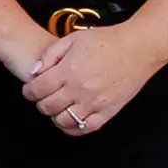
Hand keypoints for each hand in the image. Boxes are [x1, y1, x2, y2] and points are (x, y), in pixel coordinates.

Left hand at [18, 24, 162, 137]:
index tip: (29, 90)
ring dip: (55, 116)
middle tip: (42, 97)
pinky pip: (85, 128)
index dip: (29, 91)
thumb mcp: (73, 38)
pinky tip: (70, 119)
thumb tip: (35, 72)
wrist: (138, 48)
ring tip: (57, 107)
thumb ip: (50, 55)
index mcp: (69, 70)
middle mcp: (80, 90)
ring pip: (64, 121)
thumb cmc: (107, 40)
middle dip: (40, 103)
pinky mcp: (108, 112)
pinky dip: (73, 127)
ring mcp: (95, 103)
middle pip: (48, 107)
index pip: (38, 89)